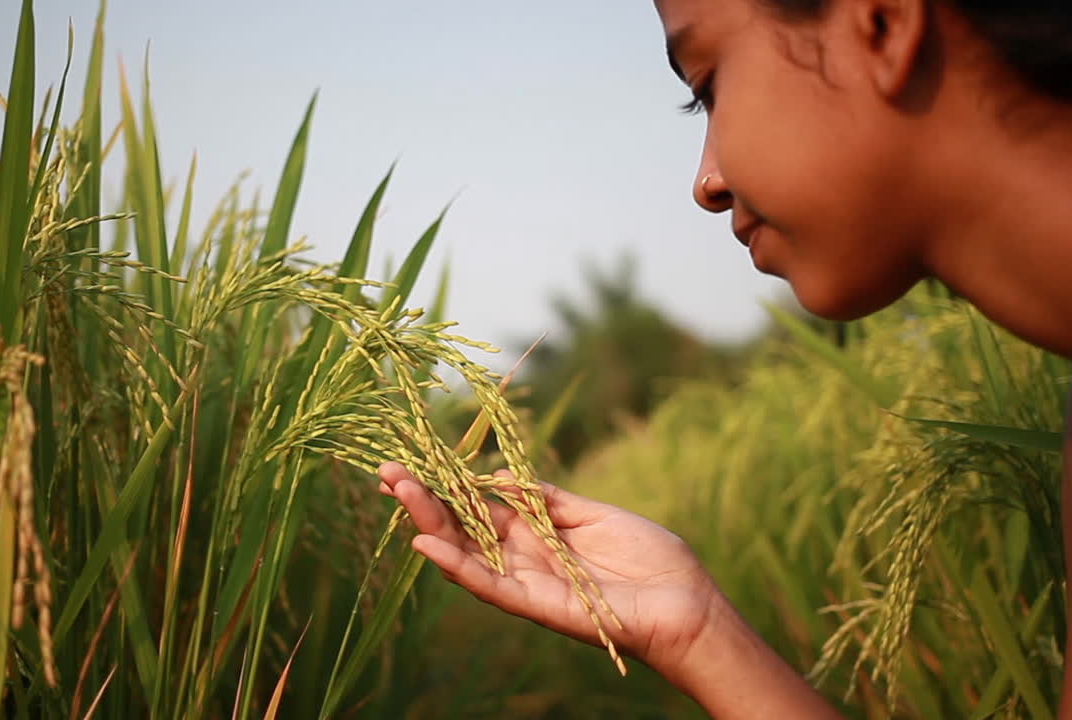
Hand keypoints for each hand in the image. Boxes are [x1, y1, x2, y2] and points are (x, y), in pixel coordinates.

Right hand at [376, 462, 717, 676]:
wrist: (687, 602)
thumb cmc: (649, 558)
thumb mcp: (593, 514)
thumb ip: (546, 498)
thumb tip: (500, 476)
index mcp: (536, 534)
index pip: (477, 506)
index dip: (445, 485)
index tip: (411, 462)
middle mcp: (523, 559)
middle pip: (461, 527)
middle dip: (423, 500)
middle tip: (385, 472)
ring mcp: (527, 583)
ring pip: (466, 554)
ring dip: (430, 525)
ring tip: (398, 493)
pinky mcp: (539, 606)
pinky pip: (491, 587)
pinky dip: (458, 568)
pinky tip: (427, 546)